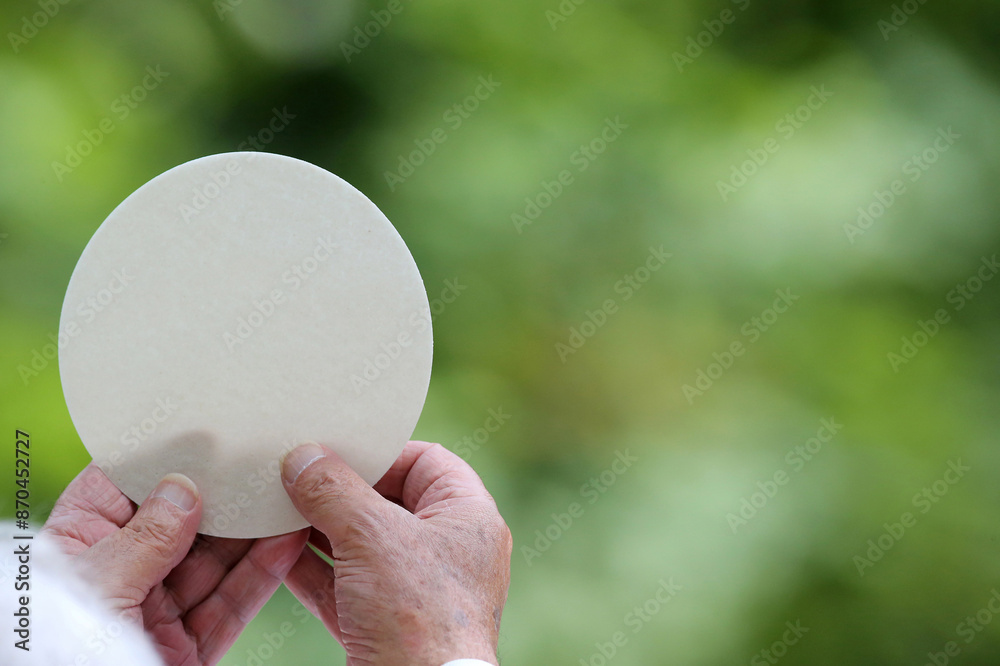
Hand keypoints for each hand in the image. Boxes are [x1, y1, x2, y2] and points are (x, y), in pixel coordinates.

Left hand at [42, 465, 307, 664]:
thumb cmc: (67, 656)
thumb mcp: (98, 591)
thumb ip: (144, 540)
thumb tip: (184, 490)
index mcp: (77, 552)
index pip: (120, 489)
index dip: (162, 459)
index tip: (205, 430)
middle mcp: (120, 577)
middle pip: (180, 523)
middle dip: (222, 495)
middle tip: (261, 462)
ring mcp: (157, 613)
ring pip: (215, 561)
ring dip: (253, 530)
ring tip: (287, 495)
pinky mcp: (189, 646)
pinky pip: (232, 603)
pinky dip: (263, 574)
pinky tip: (287, 542)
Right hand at [281, 440, 511, 665]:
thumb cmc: (418, 616)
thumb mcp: (373, 536)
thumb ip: (334, 490)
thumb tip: (302, 458)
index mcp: (468, 517)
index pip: (426, 461)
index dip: (381, 452)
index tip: (335, 450)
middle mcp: (448, 550)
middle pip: (387, 502)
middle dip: (339, 491)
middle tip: (294, 476)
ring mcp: (416, 590)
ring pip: (361, 545)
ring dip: (318, 528)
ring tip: (276, 507)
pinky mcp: (386, 624)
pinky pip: (345, 585)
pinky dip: (313, 568)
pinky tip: (275, 551)